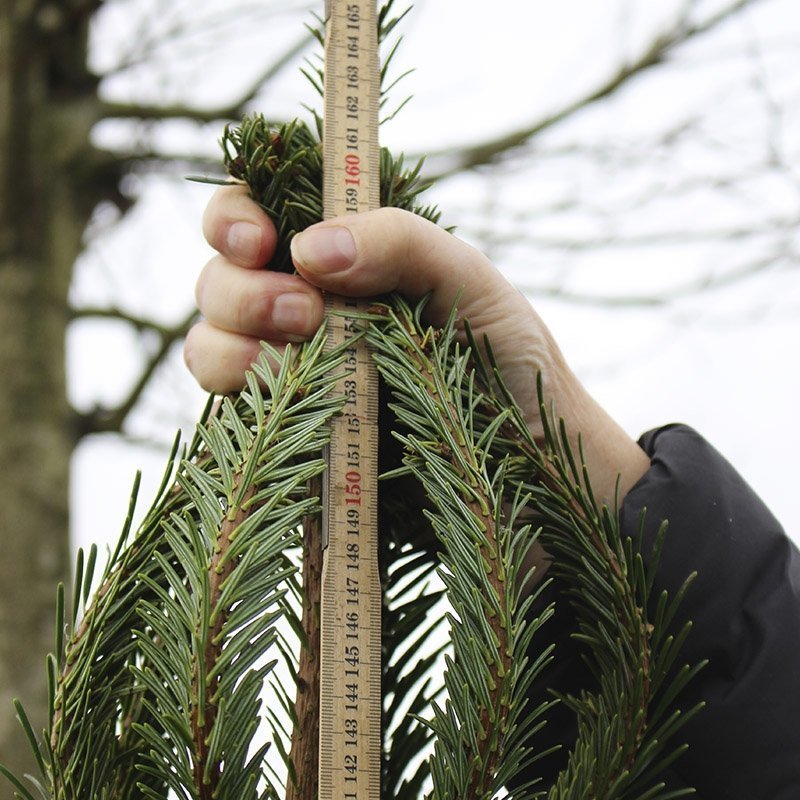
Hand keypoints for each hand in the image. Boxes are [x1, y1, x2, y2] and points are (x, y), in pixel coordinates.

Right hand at [186, 185, 648, 504]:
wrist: (527, 459)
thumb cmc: (505, 358)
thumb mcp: (468, 280)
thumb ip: (399, 242)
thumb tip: (309, 248)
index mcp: (343, 259)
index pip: (257, 215)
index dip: (236, 218)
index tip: (259, 242)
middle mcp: (305, 310)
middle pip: (218, 279)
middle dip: (243, 290)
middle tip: (307, 314)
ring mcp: (293, 372)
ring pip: (208, 341)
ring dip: (231, 343)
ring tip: (293, 361)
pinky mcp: (291, 431)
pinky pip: (229, 407)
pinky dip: (241, 395)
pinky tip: (286, 399)